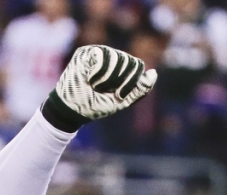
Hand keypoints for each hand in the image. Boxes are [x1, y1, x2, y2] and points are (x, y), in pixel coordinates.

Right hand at [42, 45, 157, 131]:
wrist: (73, 110)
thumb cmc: (96, 106)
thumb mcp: (122, 101)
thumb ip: (140, 89)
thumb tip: (153, 73)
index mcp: (122, 68)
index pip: (137, 66)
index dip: (130, 83)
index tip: (118, 96)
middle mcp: (112, 57)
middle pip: (128, 60)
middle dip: (118, 81)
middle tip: (104, 91)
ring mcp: (99, 52)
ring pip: (115, 57)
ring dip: (106, 78)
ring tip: (95, 85)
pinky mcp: (85, 52)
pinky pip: (101, 55)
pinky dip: (97, 72)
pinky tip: (88, 78)